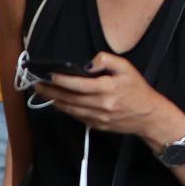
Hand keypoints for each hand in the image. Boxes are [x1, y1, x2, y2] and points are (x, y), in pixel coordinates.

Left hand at [40, 51, 174, 138]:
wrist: (148, 116)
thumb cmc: (137, 90)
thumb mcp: (126, 68)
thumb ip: (106, 60)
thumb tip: (88, 63)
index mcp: (107, 89)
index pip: (77, 84)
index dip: (60, 80)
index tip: (47, 75)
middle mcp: (100, 105)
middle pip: (68, 98)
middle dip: (50, 91)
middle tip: (36, 84)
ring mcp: (97, 117)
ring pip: (69, 109)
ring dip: (53, 101)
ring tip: (42, 92)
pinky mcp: (96, 125)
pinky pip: (76, 116)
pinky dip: (64, 109)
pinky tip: (56, 102)